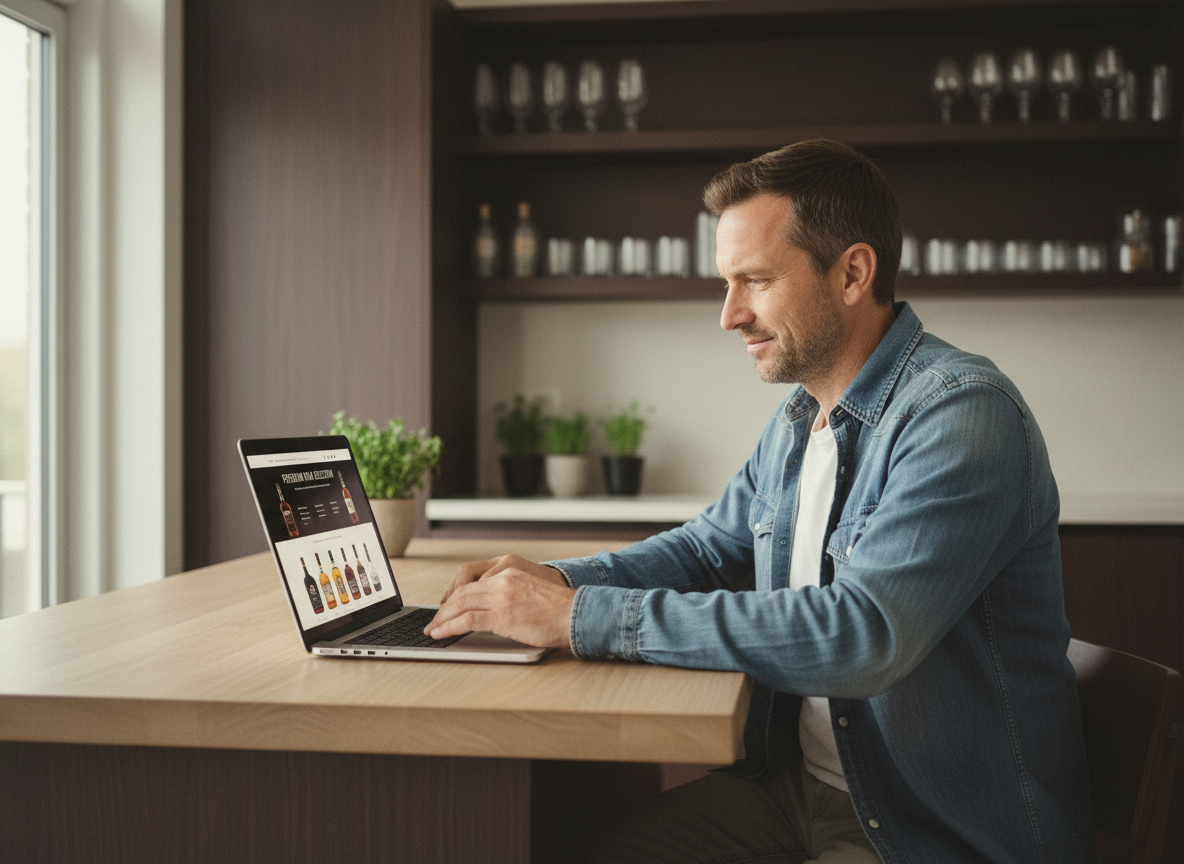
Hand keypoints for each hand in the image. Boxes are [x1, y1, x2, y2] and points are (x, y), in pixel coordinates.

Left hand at [426, 555, 573, 647]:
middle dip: (444, 608)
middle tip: (434, 621)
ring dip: (442, 619)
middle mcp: (502, 580)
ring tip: (432, 630)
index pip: (472, 581)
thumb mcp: (531, 593)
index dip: (454, 595)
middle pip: (462, 592)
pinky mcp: (502, 615)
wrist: (577, 614)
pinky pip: (467, 620)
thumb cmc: (560, 610)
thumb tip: (494, 613)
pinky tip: (441, 634)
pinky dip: (450, 627)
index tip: (446, 607)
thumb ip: (511, 596)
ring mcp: (501, 596)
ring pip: (460, 604)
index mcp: (509, 571)